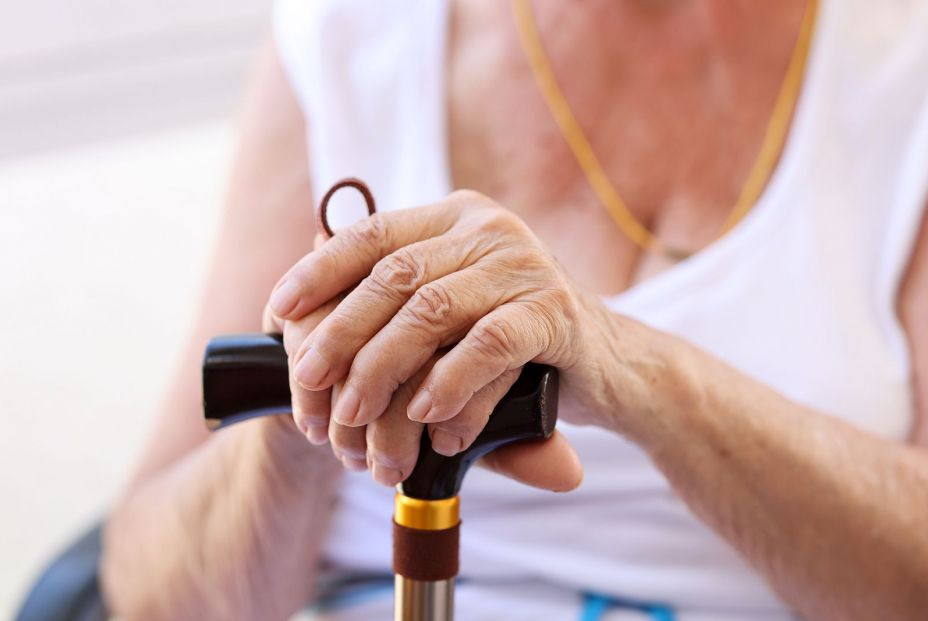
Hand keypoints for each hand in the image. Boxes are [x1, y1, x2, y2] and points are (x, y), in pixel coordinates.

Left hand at [269, 191, 601, 488]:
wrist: (611, 365)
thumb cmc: (516, 340)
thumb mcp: (454, 307)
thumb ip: (399, 293)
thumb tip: (308, 282)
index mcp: (456, 217)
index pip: (372, 234)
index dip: (319, 271)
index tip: (279, 310)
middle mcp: (489, 229)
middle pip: (393, 276)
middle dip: (339, 334)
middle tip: (308, 383)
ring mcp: (527, 266)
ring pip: (432, 310)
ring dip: (383, 368)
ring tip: (355, 415)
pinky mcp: (557, 312)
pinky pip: (490, 344)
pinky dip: (450, 381)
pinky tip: (426, 416)